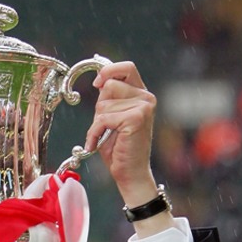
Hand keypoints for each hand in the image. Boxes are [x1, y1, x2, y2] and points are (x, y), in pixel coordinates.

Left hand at [84, 61, 157, 207]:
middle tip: (105, 127)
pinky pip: (103, 119)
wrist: (130, 174)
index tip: (97, 84)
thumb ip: (109, 99)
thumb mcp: (111, 118)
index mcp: (141, 94)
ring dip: (97, 123)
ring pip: (103, 104)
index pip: (126, 68)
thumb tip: (99, 80)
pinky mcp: (137, 118)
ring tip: (104, 137)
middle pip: (109, 85)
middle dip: (99, 107)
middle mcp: (146, 97)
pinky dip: (95, 132)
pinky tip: (97, 143)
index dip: (108, 71)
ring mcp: (144, 106)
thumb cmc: (120, 149)